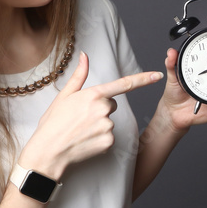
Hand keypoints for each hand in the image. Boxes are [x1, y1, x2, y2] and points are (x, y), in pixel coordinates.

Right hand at [20, 51, 162, 177]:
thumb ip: (79, 75)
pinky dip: (100, 139)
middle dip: (100, 109)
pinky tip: (86, 141)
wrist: (48, 151)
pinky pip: (109, 137)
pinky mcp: (109, 142)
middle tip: (81, 118)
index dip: (144, 79)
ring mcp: (107, 126)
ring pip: (110, 121)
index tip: (158, 75)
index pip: (124, 84)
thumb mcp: (64, 96)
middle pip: (112, 105)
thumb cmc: (53, 123)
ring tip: (81, 130)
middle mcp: (103, 109)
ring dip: (99, 125)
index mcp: (93, 94)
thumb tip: (85, 56)